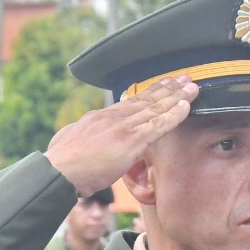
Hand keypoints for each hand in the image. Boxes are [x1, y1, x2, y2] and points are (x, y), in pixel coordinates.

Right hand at [45, 77, 199, 196]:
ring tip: (192, 88)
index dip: (149, 92)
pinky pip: (159, 125)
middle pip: (146, 99)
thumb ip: (83, 133)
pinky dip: (174, 115)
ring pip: (156, 108)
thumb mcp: (70, 139)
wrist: (58, 171)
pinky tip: (186, 107)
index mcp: (100, 117)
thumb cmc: (61, 163)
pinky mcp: (131, 142)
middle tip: (184, 78)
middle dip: (168, 88)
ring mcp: (124, 128)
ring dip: (177, 97)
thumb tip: (81, 132)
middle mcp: (114, 117)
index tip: (162, 85)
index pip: (130, 101)